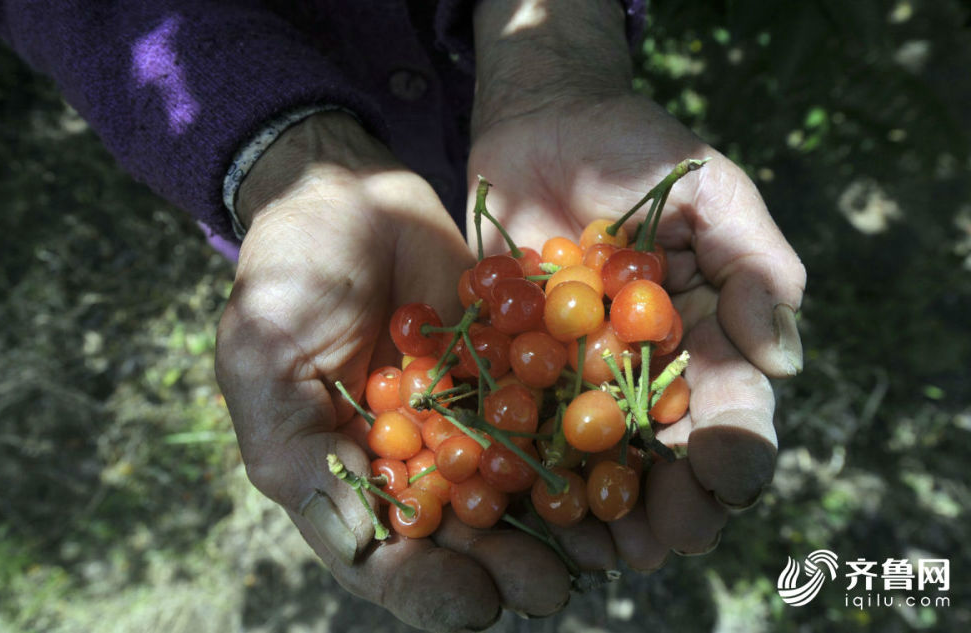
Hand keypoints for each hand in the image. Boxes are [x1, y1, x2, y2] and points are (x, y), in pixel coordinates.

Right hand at [214, 113, 576, 631]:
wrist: (348, 194)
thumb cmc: (289, 275)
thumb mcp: (264, 357)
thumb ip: (295, 450)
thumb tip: (357, 543)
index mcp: (342, 473)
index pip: (380, 555)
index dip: (425, 589)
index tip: (476, 603)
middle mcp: (406, 460)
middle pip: (456, 537)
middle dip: (505, 567)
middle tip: (552, 588)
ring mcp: (459, 420)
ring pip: (509, 489)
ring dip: (550, 527)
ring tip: (596, 552)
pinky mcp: (504, 375)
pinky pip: (541, 420)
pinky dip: (574, 450)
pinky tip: (613, 473)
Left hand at [469, 1, 806, 563]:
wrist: (544, 124)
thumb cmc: (640, 146)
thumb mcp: (711, 190)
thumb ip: (755, 266)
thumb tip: (783, 363)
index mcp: (708, 335)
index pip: (734, 408)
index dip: (734, 453)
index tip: (725, 486)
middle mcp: (648, 367)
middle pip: (669, 452)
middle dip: (671, 504)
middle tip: (660, 545)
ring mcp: (582, 372)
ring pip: (601, 457)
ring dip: (605, 509)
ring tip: (598, 549)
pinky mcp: (520, 363)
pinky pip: (527, 424)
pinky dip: (531, 468)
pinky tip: (529, 505)